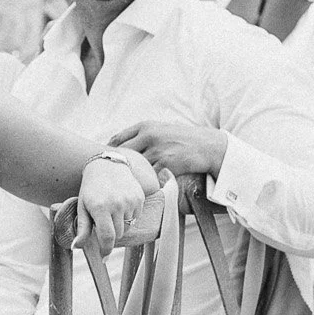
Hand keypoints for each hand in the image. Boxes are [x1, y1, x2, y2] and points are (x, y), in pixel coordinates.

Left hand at [75, 158, 147, 256]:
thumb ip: (82, 229)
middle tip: (103, 223)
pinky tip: (121, 205)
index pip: (107, 238)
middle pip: (118, 234)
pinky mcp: (139, 198)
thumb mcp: (82, 207)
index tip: (104, 257)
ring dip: (120, 225)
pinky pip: (136, 217)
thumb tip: (76, 247)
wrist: (108, 166)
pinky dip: (129, 216)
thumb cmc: (91, 189)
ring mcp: (130, 201)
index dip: (106, 250)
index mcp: (100, 208)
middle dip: (111, 234)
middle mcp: (117, 205)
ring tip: (112, 212)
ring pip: (128, 227)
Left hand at [108, 119, 227, 181]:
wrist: (207, 146)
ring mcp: (157, 150)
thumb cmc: (184, 139)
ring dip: (129, 177)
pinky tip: (141, 188)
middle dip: (116, 165)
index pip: (118, 138)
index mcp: (146, 126)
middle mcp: (149, 136)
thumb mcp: (162, 129)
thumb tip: (123, 146)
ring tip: (124, 185)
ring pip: (134, 167)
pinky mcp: (165, 164)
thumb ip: (143, 135)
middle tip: (111, 176)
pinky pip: (148, 177)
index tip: (106, 160)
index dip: (109, 151)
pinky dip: (144, 183)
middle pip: (122, 152)